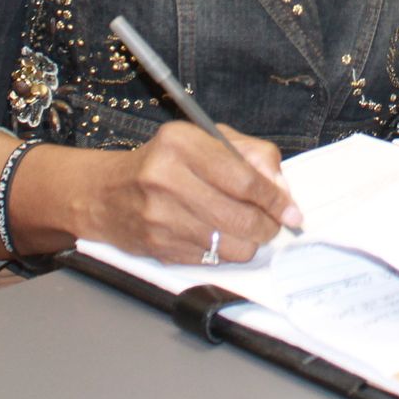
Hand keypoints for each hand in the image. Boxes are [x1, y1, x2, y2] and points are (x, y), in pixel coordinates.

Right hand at [65, 122, 302, 264]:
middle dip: (268, 225)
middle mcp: (166, 179)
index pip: (244, 179)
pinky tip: (217, 235)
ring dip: (249, 243)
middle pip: (241, 217)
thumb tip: (281, 188)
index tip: (291, 211)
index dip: (275, 200)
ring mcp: (160, 217)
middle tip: (273, 224)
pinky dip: (224, 251)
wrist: (106, 194)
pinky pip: (211, 260)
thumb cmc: (164, 161)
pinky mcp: (158, 248)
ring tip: (246, 230)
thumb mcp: (206, 139)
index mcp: (181, 143)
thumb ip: (251, 155)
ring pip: (230, 245)